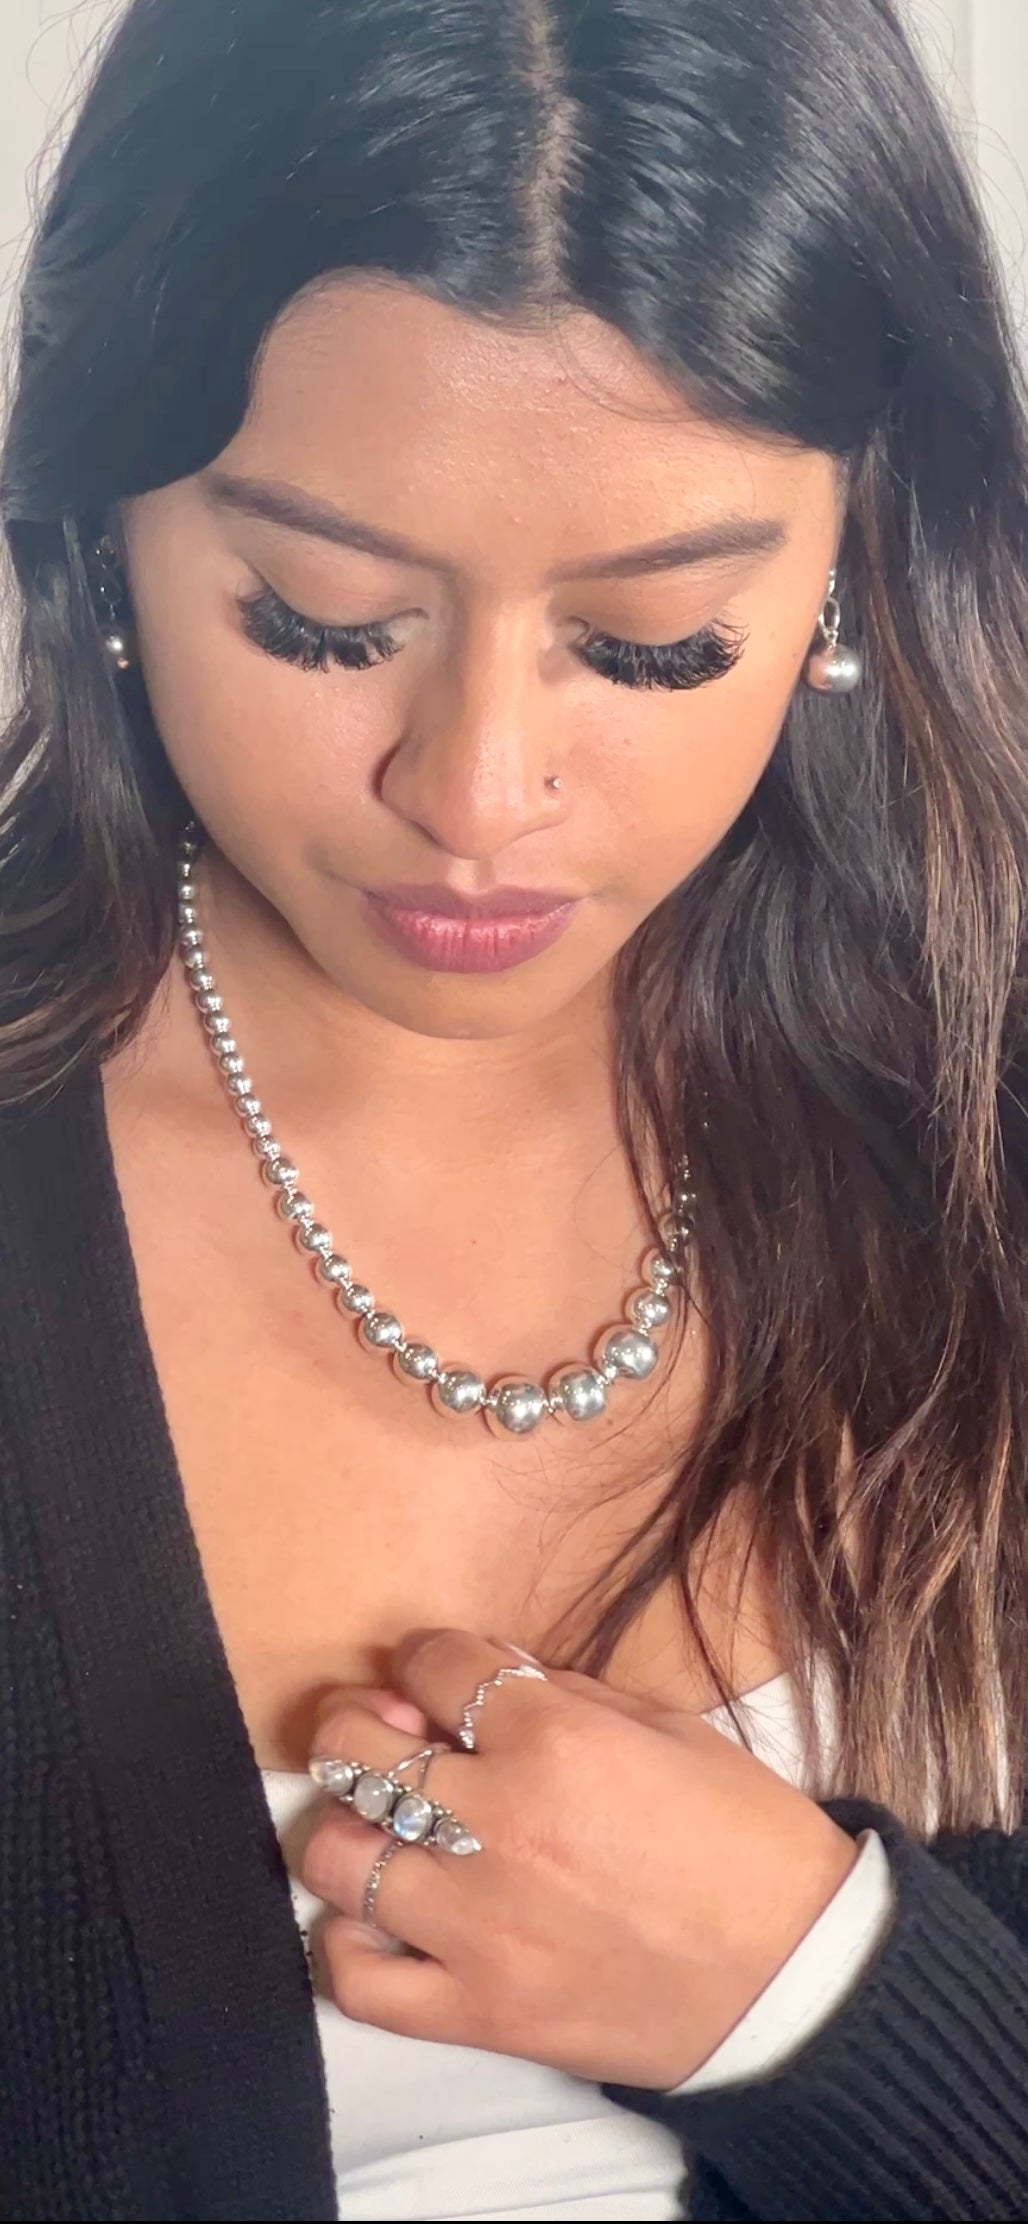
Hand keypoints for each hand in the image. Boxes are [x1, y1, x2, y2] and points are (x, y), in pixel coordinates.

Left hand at [301, 1630, 856, 2089]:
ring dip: (350, 1827)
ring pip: (335, 1856)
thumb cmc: (747, 1841)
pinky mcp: (479, 2012)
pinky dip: (349, 1943)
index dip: (429, 1657)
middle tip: (391, 1736)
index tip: (438, 1673)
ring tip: (387, 1827)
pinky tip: (381, 1918)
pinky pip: (358, 1980)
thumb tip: (481, 1673)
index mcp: (554, 1740)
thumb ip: (562, 1692)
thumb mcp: (667, 1727)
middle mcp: (497, 1826)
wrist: (798, 1978)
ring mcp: (478, 1926)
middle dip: (362, 1724)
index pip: (435, 1665)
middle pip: (357, 1749)